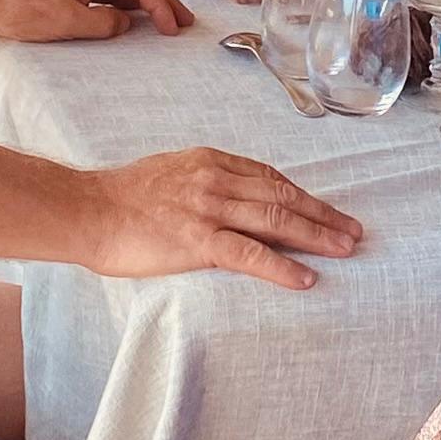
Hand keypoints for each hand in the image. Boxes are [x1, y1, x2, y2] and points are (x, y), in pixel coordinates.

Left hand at [0, 0, 194, 42]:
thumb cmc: (21, 8)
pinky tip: (135, 21)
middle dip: (163, 3)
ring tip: (167, 23)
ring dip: (147, 5)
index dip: (162, 6)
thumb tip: (127, 24)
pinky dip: (126, 7)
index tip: (174, 28)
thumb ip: (105, 23)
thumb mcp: (68, 22)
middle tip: (185, 23)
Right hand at [78, 149, 363, 289]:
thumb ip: (204, 182)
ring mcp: (208, 208)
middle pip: (283, 195)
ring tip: (344, 249)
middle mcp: (216, 180)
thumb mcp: (170, 173)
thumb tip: (231, 198)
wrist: (86, 210)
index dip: (303, 195)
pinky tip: (305, 278)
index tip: (325, 210)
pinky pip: (250, 253)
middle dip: (322, 214)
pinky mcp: (197, 240)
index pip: (270, 177)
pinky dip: (282, 266)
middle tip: (353, 231)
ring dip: (316, 235)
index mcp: (210, 162)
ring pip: (276, 219)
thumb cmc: (121, 196)